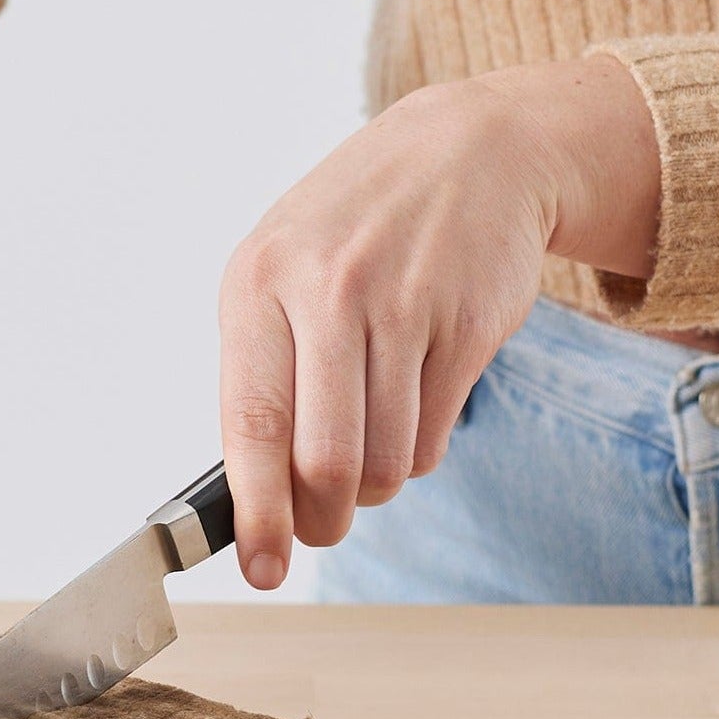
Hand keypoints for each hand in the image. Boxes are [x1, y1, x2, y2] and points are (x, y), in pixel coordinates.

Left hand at [218, 56, 660, 587]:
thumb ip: (262, 371)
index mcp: (257, 284)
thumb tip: (250, 495)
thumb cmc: (357, 228)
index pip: (249, 423)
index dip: (257, 512)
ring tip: (369, 438)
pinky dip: (416, 448)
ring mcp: (402, 306)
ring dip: (374, 483)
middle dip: (324, 518)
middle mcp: (326, 292)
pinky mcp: (466, 325)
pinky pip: (433, 438)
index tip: (260, 568)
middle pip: (325, 463)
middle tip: (324, 523)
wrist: (469, 150)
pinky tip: (413, 401)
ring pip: (385, 462)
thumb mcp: (283, 271)